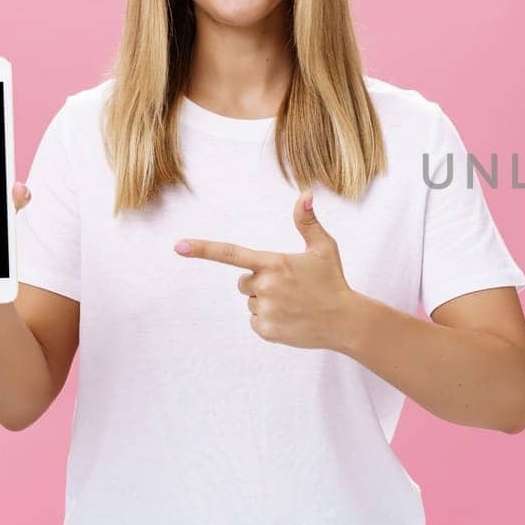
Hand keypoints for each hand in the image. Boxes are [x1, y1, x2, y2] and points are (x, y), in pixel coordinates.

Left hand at [173, 190, 359, 350]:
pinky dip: (270, 320)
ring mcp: (265, 310)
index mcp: (274, 263)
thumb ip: (307, 221)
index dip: (203, 249)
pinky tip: (291, 318)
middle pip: (244, 282)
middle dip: (261, 282)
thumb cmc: (333, 280)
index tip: (179, 246)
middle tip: (290, 286)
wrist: (345, 321)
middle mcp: (265, 286)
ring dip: (267, 302)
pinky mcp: (266, 330)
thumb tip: (305, 194)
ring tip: (294, 304)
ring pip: (251, 302)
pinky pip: (255, 321)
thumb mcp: (323, 247)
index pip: (231, 254)